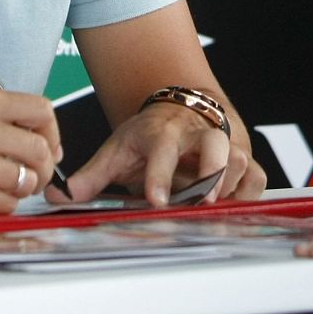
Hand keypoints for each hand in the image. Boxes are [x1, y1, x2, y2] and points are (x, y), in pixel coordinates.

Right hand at [0, 89, 61, 214]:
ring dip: (21, 189)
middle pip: (39, 149)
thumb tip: (50, 145)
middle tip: (31, 175)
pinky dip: (3, 205)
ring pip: (27, 180)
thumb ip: (6, 120)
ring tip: (3, 185)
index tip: (48, 146)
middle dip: (42, 168)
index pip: (42, 110)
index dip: (52, 132)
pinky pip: (8, 204)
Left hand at [63, 103, 265, 205]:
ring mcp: (223, 144)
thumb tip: (56, 195)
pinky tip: (233, 207)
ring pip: (240, 159)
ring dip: (231, 186)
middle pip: (215, 146)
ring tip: (216, 208)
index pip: (162, 150)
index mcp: (163, 132)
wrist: (183, 105)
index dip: (161, 174)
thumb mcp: (117, 149)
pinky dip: (249, 193)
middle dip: (213, 173)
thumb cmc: (150, 133)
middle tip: (204, 201)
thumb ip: (90, 176)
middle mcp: (196, 134)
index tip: (156, 199)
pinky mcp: (242, 157)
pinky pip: (256, 176)